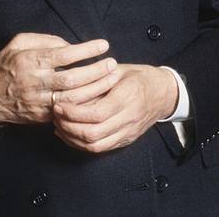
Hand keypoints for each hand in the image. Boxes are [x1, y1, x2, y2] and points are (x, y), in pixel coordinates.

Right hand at [0, 32, 116, 125]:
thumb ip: (44, 39)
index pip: (64, 54)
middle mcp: (36, 82)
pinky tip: (99, 96)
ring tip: (112, 79)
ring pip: (73, 98)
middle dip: (96, 71)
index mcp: (31, 61)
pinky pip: (68, 111)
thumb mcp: (18, 43)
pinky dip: (85, 104)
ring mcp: (39, 101)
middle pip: (72, 78)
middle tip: (113, 63)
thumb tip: (70, 45)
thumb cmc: (6, 65)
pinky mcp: (42, 116)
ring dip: (96, 89)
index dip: (87, 50)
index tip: (104, 45)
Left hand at [51, 64, 177, 152]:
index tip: (59, 104)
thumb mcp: (118, 70)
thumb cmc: (139, 77)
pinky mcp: (126, 140)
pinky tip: (70, 134)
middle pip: (94, 133)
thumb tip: (70, 84)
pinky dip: (81, 144)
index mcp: (128, 96)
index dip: (74, 112)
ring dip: (73, 138)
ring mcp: (129, 132)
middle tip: (56, 115)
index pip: (97, 113)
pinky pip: (101, 148)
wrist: (163, 93)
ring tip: (59, 125)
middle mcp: (129, 117)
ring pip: (95, 145)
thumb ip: (96, 78)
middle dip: (69, 127)